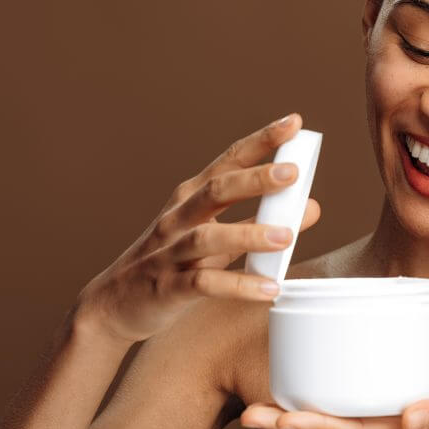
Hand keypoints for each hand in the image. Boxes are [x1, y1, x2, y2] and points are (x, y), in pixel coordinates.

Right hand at [74, 112, 319, 345]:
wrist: (116, 305)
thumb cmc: (172, 262)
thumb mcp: (219, 238)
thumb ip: (260, 221)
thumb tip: (311, 206)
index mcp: (192, 197)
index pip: (230, 161)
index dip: (261, 141)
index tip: (293, 123)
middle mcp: (179, 217)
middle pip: (216, 190)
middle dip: (254, 179)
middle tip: (293, 173)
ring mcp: (169, 252)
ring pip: (207, 237)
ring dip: (249, 234)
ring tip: (287, 237)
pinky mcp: (166, 288)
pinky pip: (203, 284)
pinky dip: (238, 286)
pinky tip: (270, 288)